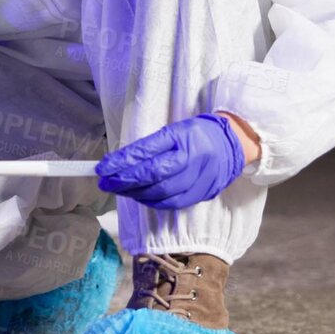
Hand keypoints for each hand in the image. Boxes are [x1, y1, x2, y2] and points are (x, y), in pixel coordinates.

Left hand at [96, 113, 245, 209]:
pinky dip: (153, 202)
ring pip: (162, 192)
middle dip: (124, 181)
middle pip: (153, 174)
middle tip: (105, 182)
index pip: (147, 151)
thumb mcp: (172, 130)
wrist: (232, 144)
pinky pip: (173, 203)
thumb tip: (118, 162)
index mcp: (182, 136)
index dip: (122, 161)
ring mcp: (199, 177)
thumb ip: (149, 147)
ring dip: (136, 193)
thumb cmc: (196, 135)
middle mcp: (192, 157)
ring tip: (119, 189)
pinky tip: (140, 197)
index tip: (102, 168)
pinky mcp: (202, 192)